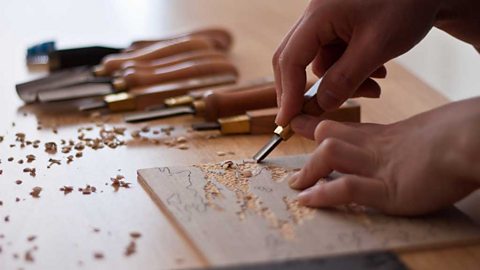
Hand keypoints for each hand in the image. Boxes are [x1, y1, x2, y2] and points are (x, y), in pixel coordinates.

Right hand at [273, 0, 442, 125]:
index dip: (287, 93)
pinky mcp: (338, 27)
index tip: (286, 121)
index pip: (290, 59)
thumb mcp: (377, 46)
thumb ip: (346, 78)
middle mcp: (315, 16)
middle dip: (307, 90)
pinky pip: (334, 58)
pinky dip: (351, 71)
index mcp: (319, 15)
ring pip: (320, 64)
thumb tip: (321, 106)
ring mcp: (326, 21)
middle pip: (294, 60)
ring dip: (342, 82)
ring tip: (376, 86)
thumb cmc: (407, 5)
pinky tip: (376, 71)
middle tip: (318, 113)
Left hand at [288, 98, 479, 215]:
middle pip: (332, 136)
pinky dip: (323, 195)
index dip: (321, 126)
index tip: (301, 122)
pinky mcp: (387, 190)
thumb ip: (415, 142)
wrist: (474, 141)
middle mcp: (378, 148)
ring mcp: (380, 167)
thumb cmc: (462, 137)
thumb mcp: (431, 136)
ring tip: (296, 185)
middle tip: (291, 158)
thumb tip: (420, 147)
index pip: (347, 128)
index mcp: (388, 136)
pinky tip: (307, 200)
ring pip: (331, 156)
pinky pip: (346, 188)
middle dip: (308, 144)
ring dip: (310, 170)